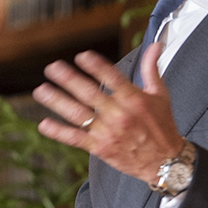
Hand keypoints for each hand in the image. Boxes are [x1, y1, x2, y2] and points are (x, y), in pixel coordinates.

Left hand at [33, 42, 185, 181]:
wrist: (165, 162)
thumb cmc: (162, 127)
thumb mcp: (160, 95)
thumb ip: (151, 69)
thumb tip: (155, 45)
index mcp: (134, 99)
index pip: (112, 78)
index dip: (96, 66)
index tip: (81, 56)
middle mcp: (119, 115)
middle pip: (89, 93)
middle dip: (68, 79)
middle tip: (52, 68)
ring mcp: (108, 132)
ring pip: (79, 114)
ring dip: (57, 101)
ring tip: (42, 91)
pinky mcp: (101, 148)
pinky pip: (76, 139)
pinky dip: (59, 132)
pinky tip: (44, 124)